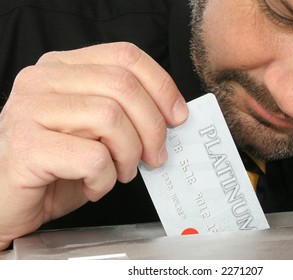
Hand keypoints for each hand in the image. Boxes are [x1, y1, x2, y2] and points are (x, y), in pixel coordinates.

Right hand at [0, 42, 188, 249]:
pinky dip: (104, 180)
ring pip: (110, 118)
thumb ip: (126, 112)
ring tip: (121, 172)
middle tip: (154, 156)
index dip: (162, 86)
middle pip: (123, 86)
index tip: (177, 117)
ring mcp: (30, 110)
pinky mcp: (27, 146)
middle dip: (152, 127)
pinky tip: (93, 186)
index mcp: (63, 67)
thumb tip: (173, 113)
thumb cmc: (58, 164)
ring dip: (129, 155)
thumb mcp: (96, 129)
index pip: (125, 56)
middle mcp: (43, 80)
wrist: (9, 199)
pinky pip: (92, 158)